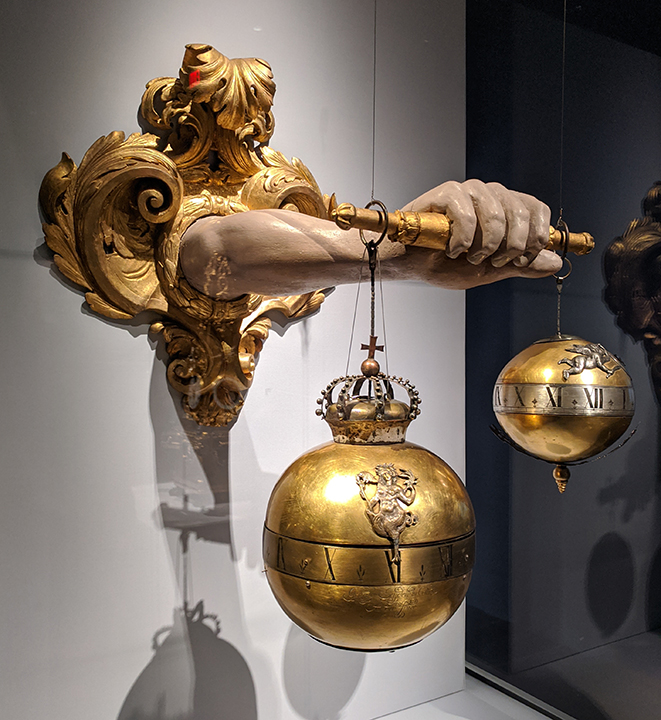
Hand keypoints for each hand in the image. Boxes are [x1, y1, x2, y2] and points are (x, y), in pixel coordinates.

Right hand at [404, 179, 559, 274]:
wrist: (411, 264)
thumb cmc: (446, 263)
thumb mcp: (492, 269)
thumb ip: (522, 264)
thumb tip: (555, 262)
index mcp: (505, 207)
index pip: (537, 210)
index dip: (536, 238)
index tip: (520, 259)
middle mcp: (490, 194)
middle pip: (521, 214)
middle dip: (510, 248)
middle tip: (492, 262)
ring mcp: (469, 191)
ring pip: (497, 216)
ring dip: (485, 247)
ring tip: (468, 257)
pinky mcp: (447, 193)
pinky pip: (468, 216)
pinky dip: (463, 241)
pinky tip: (452, 250)